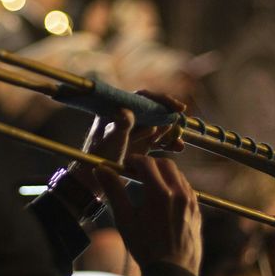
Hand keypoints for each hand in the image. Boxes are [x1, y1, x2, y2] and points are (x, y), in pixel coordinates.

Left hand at [66, 90, 187, 196]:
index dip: (161, 100)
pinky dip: (169, 143)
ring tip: (176, 143)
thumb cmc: (100, 156)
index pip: (143, 97)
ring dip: (171, 131)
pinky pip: (159, 140)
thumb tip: (128, 111)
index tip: (176, 107)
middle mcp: (128, 118)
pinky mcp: (140, 146)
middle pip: (154, 111)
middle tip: (179, 125)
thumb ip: (121, 125)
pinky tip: (178, 147)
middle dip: (168, 117)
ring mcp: (135, 132)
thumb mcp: (110, 139)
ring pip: (159, 125)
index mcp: (118, 110)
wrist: (94, 178)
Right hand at [94, 154, 201, 273]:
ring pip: (178, 175)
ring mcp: (191, 201)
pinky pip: (186, 188)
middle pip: (165, 164)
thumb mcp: (125, 219)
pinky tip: (163, 197)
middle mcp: (179, 193)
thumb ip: (114, 190)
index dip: (133, 160)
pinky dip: (174, 185)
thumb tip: (101, 170)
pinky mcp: (197, 210)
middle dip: (149, 163)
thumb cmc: (145, 247)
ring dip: (163, 173)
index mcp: (160, 193)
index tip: (124, 165)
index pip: (146, 163)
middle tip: (135, 171)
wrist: (172, 271)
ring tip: (148, 184)